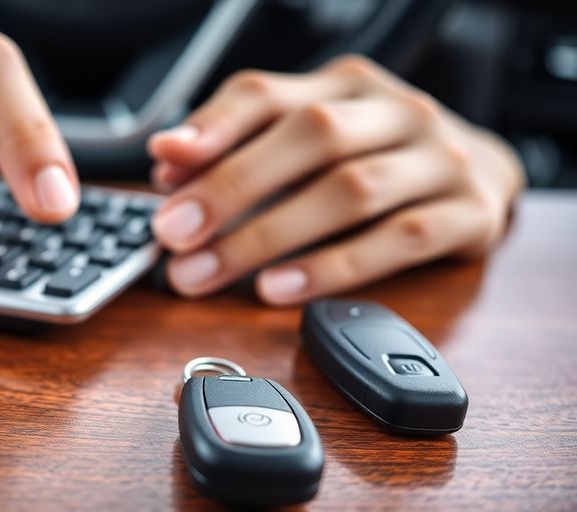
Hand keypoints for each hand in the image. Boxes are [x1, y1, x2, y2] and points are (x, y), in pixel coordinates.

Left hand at [148, 55, 524, 303]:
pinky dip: (332, 268)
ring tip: (208, 271)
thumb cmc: (376, 160)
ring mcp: (440, 160)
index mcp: (346, 86)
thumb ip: (240, 150)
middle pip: (310, 137)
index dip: (214, 126)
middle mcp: (397, 111)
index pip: (269, 92)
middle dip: (231, 187)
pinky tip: (279, 288)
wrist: (483, 179)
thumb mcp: (307, 146)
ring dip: (267, 236)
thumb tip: (169, 167)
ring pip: (350, 191)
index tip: (165, 160)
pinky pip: (398, 241)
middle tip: (175, 232)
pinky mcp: (471, 213)